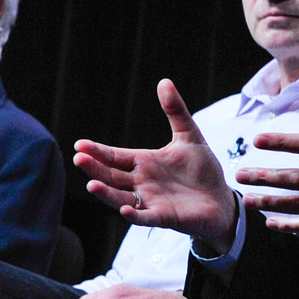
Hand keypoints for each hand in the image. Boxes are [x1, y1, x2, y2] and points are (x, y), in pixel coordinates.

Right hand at [74, 79, 241, 253]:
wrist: (221, 199)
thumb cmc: (202, 170)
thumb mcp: (189, 136)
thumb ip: (175, 111)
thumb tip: (164, 81)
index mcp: (144, 162)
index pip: (115, 156)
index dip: (97, 151)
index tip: (79, 144)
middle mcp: (142, 182)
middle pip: (112, 175)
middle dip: (94, 168)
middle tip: (78, 159)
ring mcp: (151, 201)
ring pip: (121, 197)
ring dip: (106, 193)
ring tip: (91, 185)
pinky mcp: (165, 217)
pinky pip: (146, 218)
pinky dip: (134, 215)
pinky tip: (124, 209)